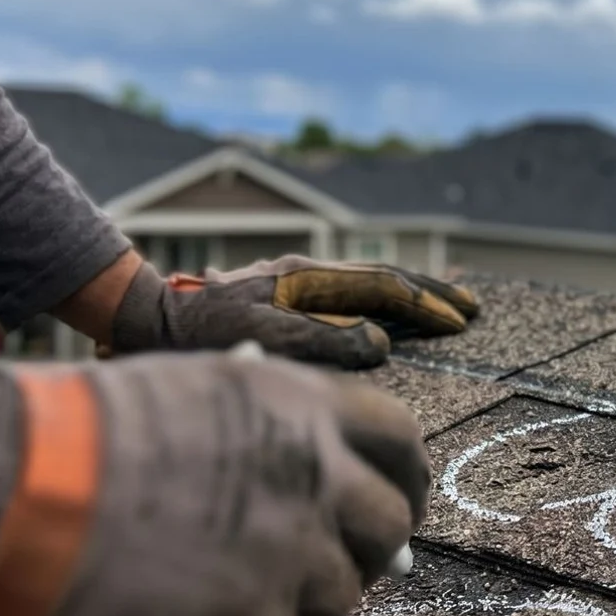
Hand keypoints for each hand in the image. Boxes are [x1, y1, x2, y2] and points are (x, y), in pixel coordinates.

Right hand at [0, 334, 428, 615]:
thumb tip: (343, 502)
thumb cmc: (76, 436)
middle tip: (324, 562)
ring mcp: (287, 559)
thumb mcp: (194, 399)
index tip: (396, 502)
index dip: (404, 478)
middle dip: (366, 549)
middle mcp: (312, 478)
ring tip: (214, 583)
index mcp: (301, 407)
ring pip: (336, 597)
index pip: (401, 442)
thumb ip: (274, 440)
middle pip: (389, 530)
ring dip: (290, 598)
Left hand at [108, 255, 479, 368]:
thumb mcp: (261, 340)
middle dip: (430, 293)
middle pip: (383, 276)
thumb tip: (380, 342)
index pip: (382, 285)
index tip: (460, 322)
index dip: (426, 304)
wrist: (144, 321)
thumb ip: (323, 340)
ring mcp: (296, 283)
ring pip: (367, 284)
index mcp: (306, 278)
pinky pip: (348, 297)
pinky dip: (382, 305)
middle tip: (472, 310)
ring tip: (447, 310)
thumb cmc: (198, 338)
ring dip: (411, 297)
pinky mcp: (286, 297)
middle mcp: (306, 273)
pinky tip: (394, 318)